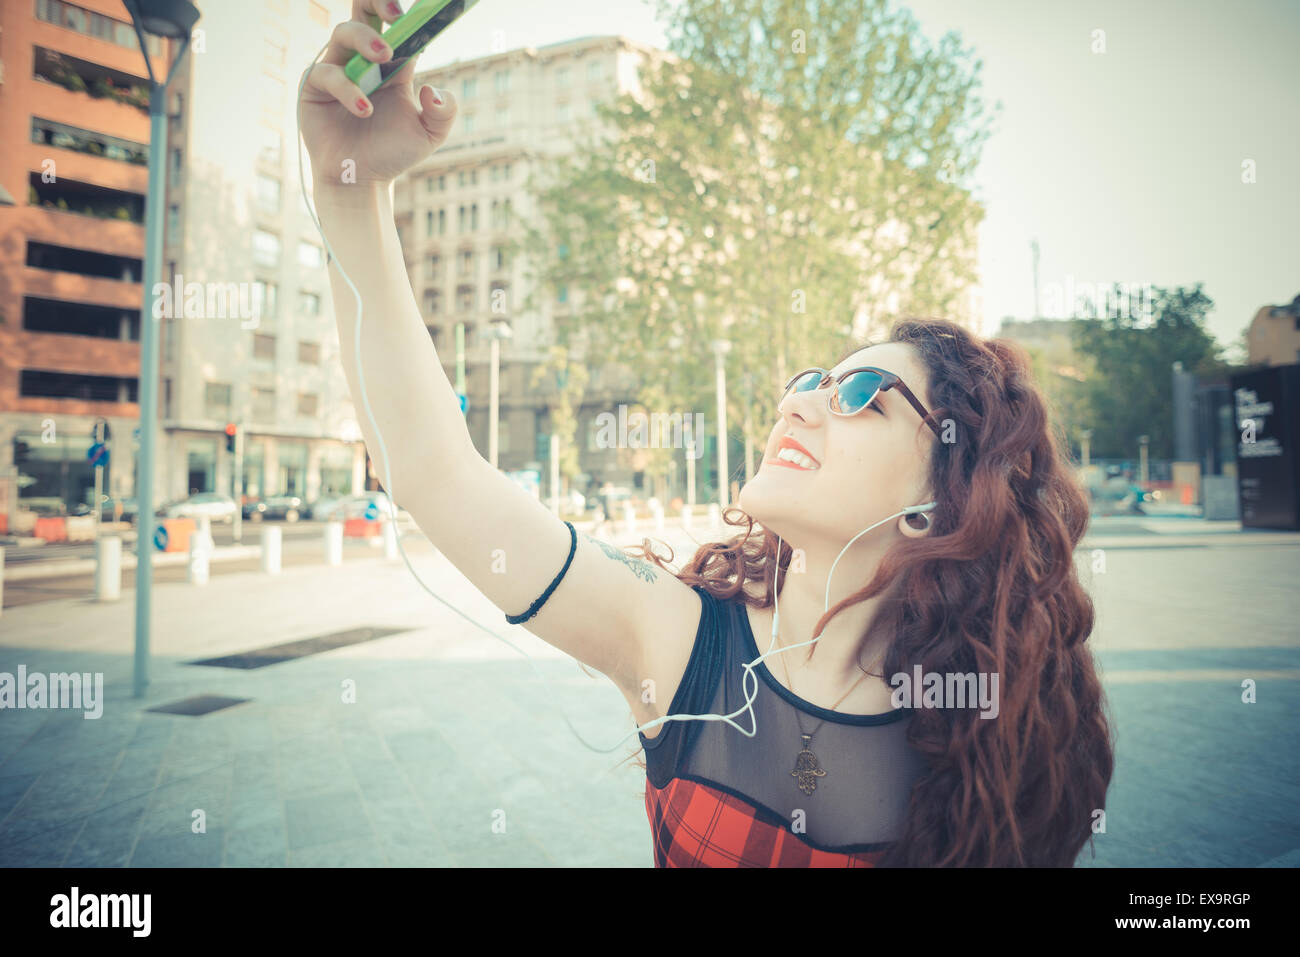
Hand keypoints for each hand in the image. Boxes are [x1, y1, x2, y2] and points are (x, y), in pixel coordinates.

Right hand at [299, 0, 457, 188]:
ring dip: (365, 40)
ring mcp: (337, 69)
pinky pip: (327, 74)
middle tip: (397, 13)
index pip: (400, 27)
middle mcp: (363, 60)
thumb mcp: (430, 135)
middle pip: (364, 11)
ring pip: (344, 33)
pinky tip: (365, 110)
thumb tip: (432, 90)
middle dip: (379, 2)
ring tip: (384, 58)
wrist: (362, 182)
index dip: (410, 16)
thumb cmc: (393, 154)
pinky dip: (348, 89)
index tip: (422, 11)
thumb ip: (443, 112)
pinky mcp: (314, 86)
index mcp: (393, 64)